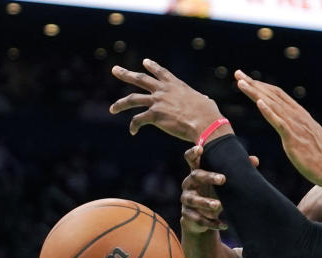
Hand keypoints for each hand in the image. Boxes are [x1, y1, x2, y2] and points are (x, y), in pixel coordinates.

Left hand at [110, 58, 225, 141]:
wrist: (205, 123)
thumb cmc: (209, 114)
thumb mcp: (204, 101)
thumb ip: (200, 99)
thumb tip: (205, 101)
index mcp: (176, 85)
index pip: (161, 73)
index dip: (152, 67)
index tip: (145, 62)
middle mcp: (163, 90)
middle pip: (140, 79)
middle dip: (125, 74)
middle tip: (115, 70)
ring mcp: (157, 102)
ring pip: (132, 99)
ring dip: (120, 104)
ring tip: (112, 109)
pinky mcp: (154, 115)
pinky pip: (138, 120)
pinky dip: (134, 125)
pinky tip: (133, 131)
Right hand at [180, 146, 259, 233]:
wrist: (202, 217)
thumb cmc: (214, 193)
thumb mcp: (223, 182)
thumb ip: (236, 170)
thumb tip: (255, 160)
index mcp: (197, 172)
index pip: (190, 159)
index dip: (193, 153)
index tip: (200, 149)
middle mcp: (188, 183)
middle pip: (196, 176)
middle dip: (208, 177)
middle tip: (223, 179)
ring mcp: (186, 199)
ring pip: (194, 200)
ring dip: (206, 202)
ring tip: (218, 205)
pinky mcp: (188, 215)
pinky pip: (199, 219)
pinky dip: (211, 223)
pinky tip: (223, 224)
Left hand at [233, 70, 321, 188]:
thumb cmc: (319, 157)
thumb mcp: (308, 137)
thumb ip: (298, 128)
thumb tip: (291, 126)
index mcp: (300, 115)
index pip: (278, 96)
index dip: (262, 86)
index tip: (247, 79)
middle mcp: (297, 116)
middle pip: (273, 95)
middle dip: (254, 84)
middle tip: (238, 74)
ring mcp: (296, 126)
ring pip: (273, 105)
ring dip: (256, 93)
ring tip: (241, 83)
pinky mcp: (294, 138)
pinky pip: (279, 122)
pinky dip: (269, 111)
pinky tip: (259, 103)